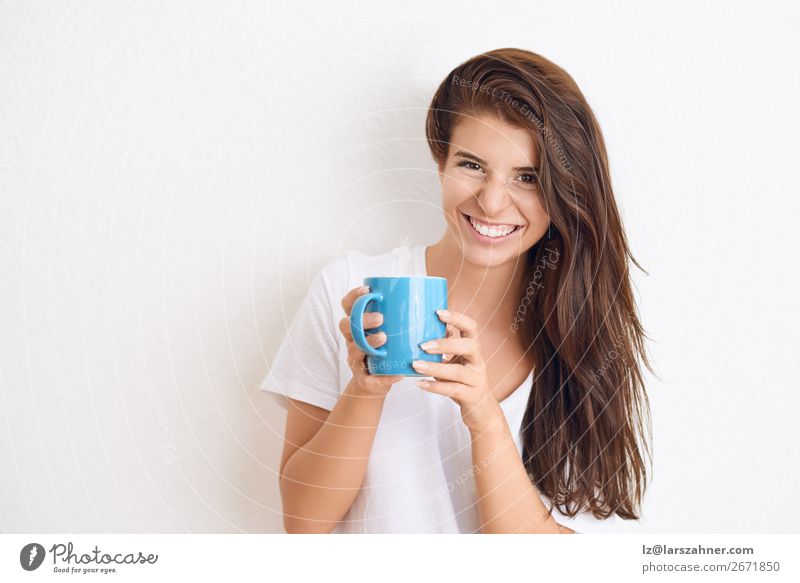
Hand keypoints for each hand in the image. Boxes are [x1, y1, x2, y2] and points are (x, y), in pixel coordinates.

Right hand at [338, 285, 404, 397]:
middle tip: (380, 318)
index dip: (354, 296)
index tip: (368, 290)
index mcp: (358, 326)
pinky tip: (397, 375)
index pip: (348, 306)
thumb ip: (408, 323)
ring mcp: (356, 360)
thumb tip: (441, 314)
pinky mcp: (364, 380)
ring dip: (368, 342)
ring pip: (354, 349)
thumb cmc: (386, 352)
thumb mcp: (393, 335)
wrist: (374, 384)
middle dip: (363, 320)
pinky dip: (384, 377)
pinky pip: (370, 379)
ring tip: (383, 338)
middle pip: (347, 325)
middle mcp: (352, 341)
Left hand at [411, 309, 504, 432]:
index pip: (471, 327)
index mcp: (474, 349)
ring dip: (435, 367)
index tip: (438, 312)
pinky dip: (435, 387)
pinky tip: (420, 384)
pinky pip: (454, 390)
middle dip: (446, 344)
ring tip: (415, 365)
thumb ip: (445, 348)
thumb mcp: (456, 362)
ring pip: (459, 372)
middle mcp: (478, 362)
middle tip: (423, 345)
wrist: (483, 411)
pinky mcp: (473, 397)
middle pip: (470, 346)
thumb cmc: (465, 382)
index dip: (457, 318)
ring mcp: (477, 380)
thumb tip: (424, 329)